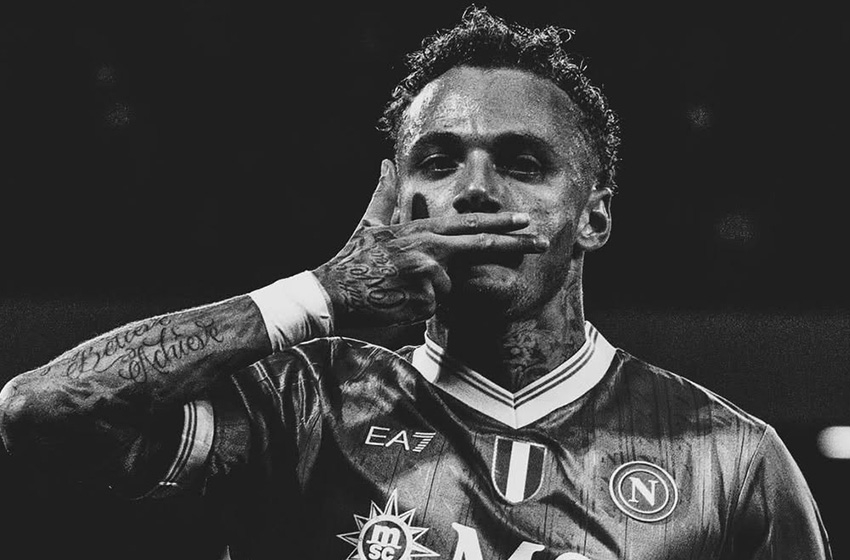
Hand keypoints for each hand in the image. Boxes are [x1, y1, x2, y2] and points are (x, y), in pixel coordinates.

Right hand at [312, 160, 548, 329]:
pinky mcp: (424, 298)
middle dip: (516, 244)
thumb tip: (384, 163)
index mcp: (420, 230)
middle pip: (481, 246)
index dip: (499, 222)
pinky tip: (397, 302)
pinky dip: (420, 308)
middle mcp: (428, 247)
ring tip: (400, 290)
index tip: (524, 220)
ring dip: (432, 293)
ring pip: (450, 286)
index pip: (468, 225)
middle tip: (543, 242)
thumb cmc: (351, 260)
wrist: (330, 292)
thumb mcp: (368, 224)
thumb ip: (383, 195)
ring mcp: (428, 272)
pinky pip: (435, 307)